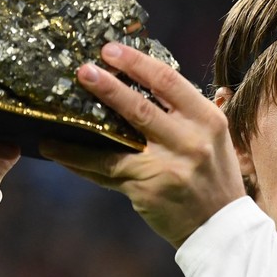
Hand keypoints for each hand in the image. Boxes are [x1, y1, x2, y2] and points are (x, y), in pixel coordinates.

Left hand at [41, 42, 245, 247]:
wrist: (219, 227)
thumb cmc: (213, 174)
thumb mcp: (212, 136)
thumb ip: (185, 109)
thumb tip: (142, 75)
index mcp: (208, 119)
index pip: (169, 81)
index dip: (137, 62)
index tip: (110, 49)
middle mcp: (189, 141)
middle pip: (141, 107)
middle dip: (109, 87)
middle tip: (84, 70)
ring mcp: (167, 167)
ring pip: (117, 141)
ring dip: (85, 124)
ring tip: (57, 112)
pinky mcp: (146, 190)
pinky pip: (105, 170)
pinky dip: (79, 160)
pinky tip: (57, 149)